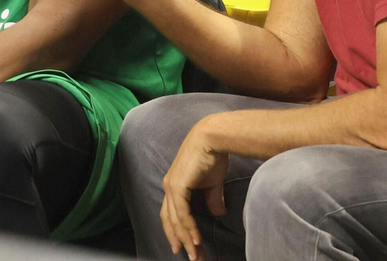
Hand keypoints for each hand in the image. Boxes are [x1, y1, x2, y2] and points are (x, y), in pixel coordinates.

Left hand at [160, 122, 229, 260]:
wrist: (213, 138)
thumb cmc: (213, 156)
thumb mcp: (213, 182)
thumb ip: (212, 198)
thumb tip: (217, 212)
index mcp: (175, 185)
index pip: (173, 214)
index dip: (179, 232)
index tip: (188, 248)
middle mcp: (169, 186)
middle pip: (170, 221)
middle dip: (180, 240)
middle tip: (191, 257)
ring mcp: (171, 186)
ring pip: (175, 220)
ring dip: (186, 239)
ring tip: (196, 255)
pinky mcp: (177, 186)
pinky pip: (182, 213)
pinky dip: (188, 228)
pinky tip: (195, 240)